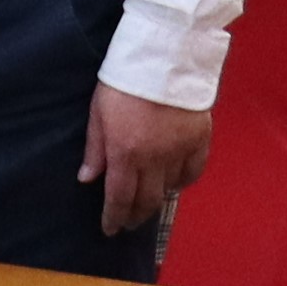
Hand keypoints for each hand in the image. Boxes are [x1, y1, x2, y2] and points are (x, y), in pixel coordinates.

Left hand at [84, 83, 209, 234]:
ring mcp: (179, 151)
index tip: (110, 229)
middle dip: (135, 216)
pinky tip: (174, 183)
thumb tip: (87, 179)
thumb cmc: (124, 80)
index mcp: (125, 152)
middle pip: (146, 200)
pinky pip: (193, 172)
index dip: (113, 217)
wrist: (165, 56)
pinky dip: (182, 182)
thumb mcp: (98, 111)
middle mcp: (154, 159)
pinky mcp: (199, 140)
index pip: (119, 197)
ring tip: (147, 202)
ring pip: (169, 189)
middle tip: (128, 223)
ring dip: (156, 199)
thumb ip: (95, 148)